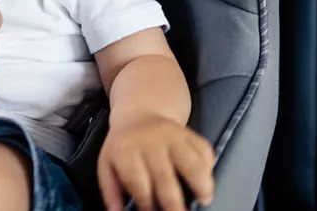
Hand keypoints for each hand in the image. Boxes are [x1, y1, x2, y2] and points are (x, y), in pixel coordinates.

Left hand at [97, 115, 214, 210]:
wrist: (140, 114)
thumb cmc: (125, 145)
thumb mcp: (108, 164)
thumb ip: (110, 191)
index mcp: (126, 151)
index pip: (137, 182)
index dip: (145, 203)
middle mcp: (151, 142)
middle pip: (165, 179)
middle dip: (173, 204)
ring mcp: (174, 136)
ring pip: (193, 164)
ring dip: (201, 187)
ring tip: (203, 200)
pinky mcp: (191, 135)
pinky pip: (206, 154)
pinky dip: (209, 171)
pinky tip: (205, 183)